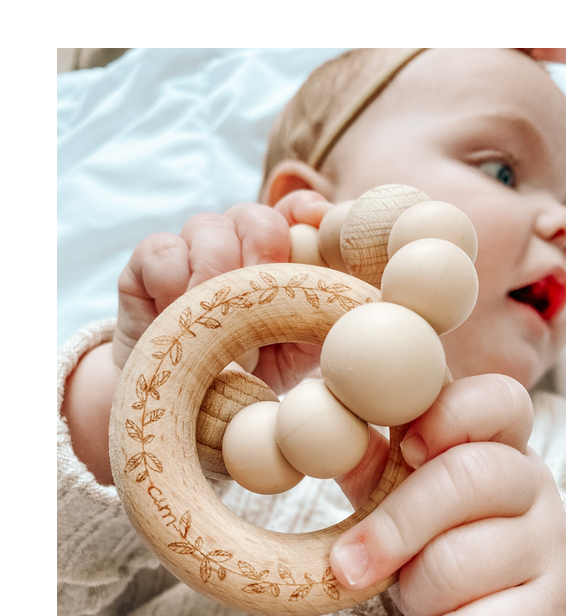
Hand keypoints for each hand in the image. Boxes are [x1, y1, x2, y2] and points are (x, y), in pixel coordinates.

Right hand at [115, 190, 330, 388]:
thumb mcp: (298, 348)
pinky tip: (181, 320)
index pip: (296, 212)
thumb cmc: (252, 368)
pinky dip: (175, 288)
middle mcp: (237, 239)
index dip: (307, 213)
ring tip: (218, 328)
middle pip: (255, 216)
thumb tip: (362, 301)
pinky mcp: (148, 260)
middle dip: (263, 252)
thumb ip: (324, 316)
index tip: (318, 226)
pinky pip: (164, 253)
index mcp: (276, 252)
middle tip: (260, 299)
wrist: (187, 398)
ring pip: (208, 228)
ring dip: (217, 280)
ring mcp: (191, 244)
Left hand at [332, 374, 565, 615]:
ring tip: (415, 600)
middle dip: (396, 525)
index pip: (499, 400)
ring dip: (415, 592)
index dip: (452, 416)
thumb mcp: (400, 496)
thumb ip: (372, 464)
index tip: (410, 447)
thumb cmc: (433, 544)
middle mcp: (534, 487)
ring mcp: (552, 549)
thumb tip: (328, 437)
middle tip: (348, 564)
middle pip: (470, 477)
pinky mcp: (553, 615)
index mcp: (498, 443)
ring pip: (462, 561)